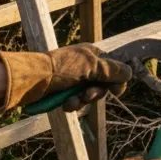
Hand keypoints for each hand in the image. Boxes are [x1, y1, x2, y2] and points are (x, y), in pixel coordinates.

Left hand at [0, 44, 130, 110]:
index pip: (113, 68)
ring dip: (82, 100)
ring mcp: (73, 79)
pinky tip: (65, 103)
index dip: (115, 81)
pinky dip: (72, 104)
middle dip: (95, 93)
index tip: (116, 91)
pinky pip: (76, 101)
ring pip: (88, 95)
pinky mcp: (63, 91)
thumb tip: (130, 73)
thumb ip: (112, 70)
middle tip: (87, 95)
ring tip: (72, 100)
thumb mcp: (90, 67)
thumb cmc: (61, 69)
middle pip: (101, 85)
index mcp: (92, 55)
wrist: (30, 81)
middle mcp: (84, 66)